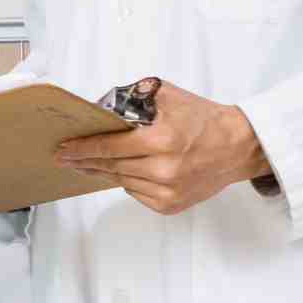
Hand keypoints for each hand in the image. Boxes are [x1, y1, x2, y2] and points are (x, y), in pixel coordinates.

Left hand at [56, 80, 271, 215]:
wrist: (239, 147)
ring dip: (106, 170)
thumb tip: (103, 108)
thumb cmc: (204, 119)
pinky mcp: (171, 205)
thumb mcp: (169, 96)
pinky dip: (130, 181)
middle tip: (65, 157)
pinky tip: (128, 170)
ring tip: (91, 162)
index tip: (63, 149)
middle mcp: (165, 169)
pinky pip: (137, 193)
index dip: (82, 148)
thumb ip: (135, 97)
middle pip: (111, 166)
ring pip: (122, 181)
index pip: (111, 146)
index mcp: (163, 140)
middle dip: (85, 161)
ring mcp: (168, 191)